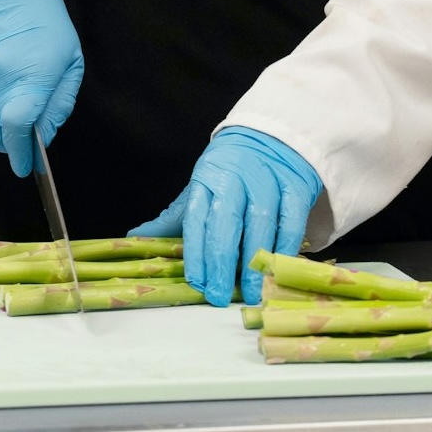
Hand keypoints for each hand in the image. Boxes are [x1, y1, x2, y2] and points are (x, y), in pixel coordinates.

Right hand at [0, 0, 83, 175]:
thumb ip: (58, 103)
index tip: (27, 164)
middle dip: (10, 144)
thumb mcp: (69, 61)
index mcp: (29, 78)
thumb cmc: (43, 23)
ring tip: (12, 113)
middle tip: (24, 139)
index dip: (22, 153)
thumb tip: (44, 135)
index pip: (17, 129)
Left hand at [128, 126, 322, 305]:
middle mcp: (235, 179)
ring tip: (251, 292)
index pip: (196, 220)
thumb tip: (136, 238)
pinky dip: (286, 247)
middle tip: (219, 296)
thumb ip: (175, 218)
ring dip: (255, 262)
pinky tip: (278, 269)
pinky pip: (291, 220)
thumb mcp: (201, 188)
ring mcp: (267, 181)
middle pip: (225, 224)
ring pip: (261, 224)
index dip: (196, 254)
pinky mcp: (295, 185)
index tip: (198, 283)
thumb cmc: (231, 170)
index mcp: (206, 180)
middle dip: (221, 263)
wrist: (270, 135)